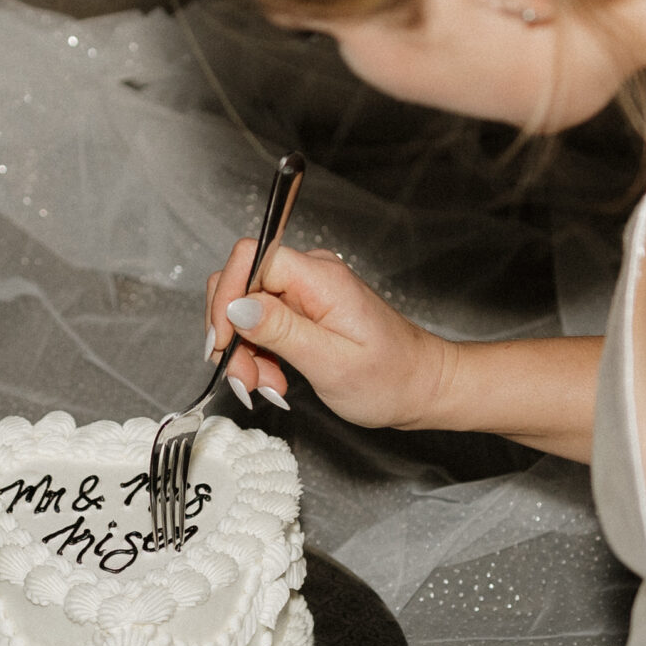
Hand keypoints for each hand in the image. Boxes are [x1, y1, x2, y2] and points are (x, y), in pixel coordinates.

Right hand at [202, 243, 455, 431]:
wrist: (421, 386)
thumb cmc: (390, 378)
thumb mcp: (331, 362)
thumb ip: (281, 331)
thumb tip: (236, 306)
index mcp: (320, 278)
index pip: (249, 258)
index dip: (226, 298)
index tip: (224, 343)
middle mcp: (310, 275)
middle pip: (240, 284)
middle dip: (232, 335)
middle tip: (247, 378)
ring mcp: (305, 291)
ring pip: (245, 309)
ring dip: (245, 352)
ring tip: (268, 385)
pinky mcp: (302, 309)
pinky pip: (260, 322)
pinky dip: (258, 354)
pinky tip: (275, 377)